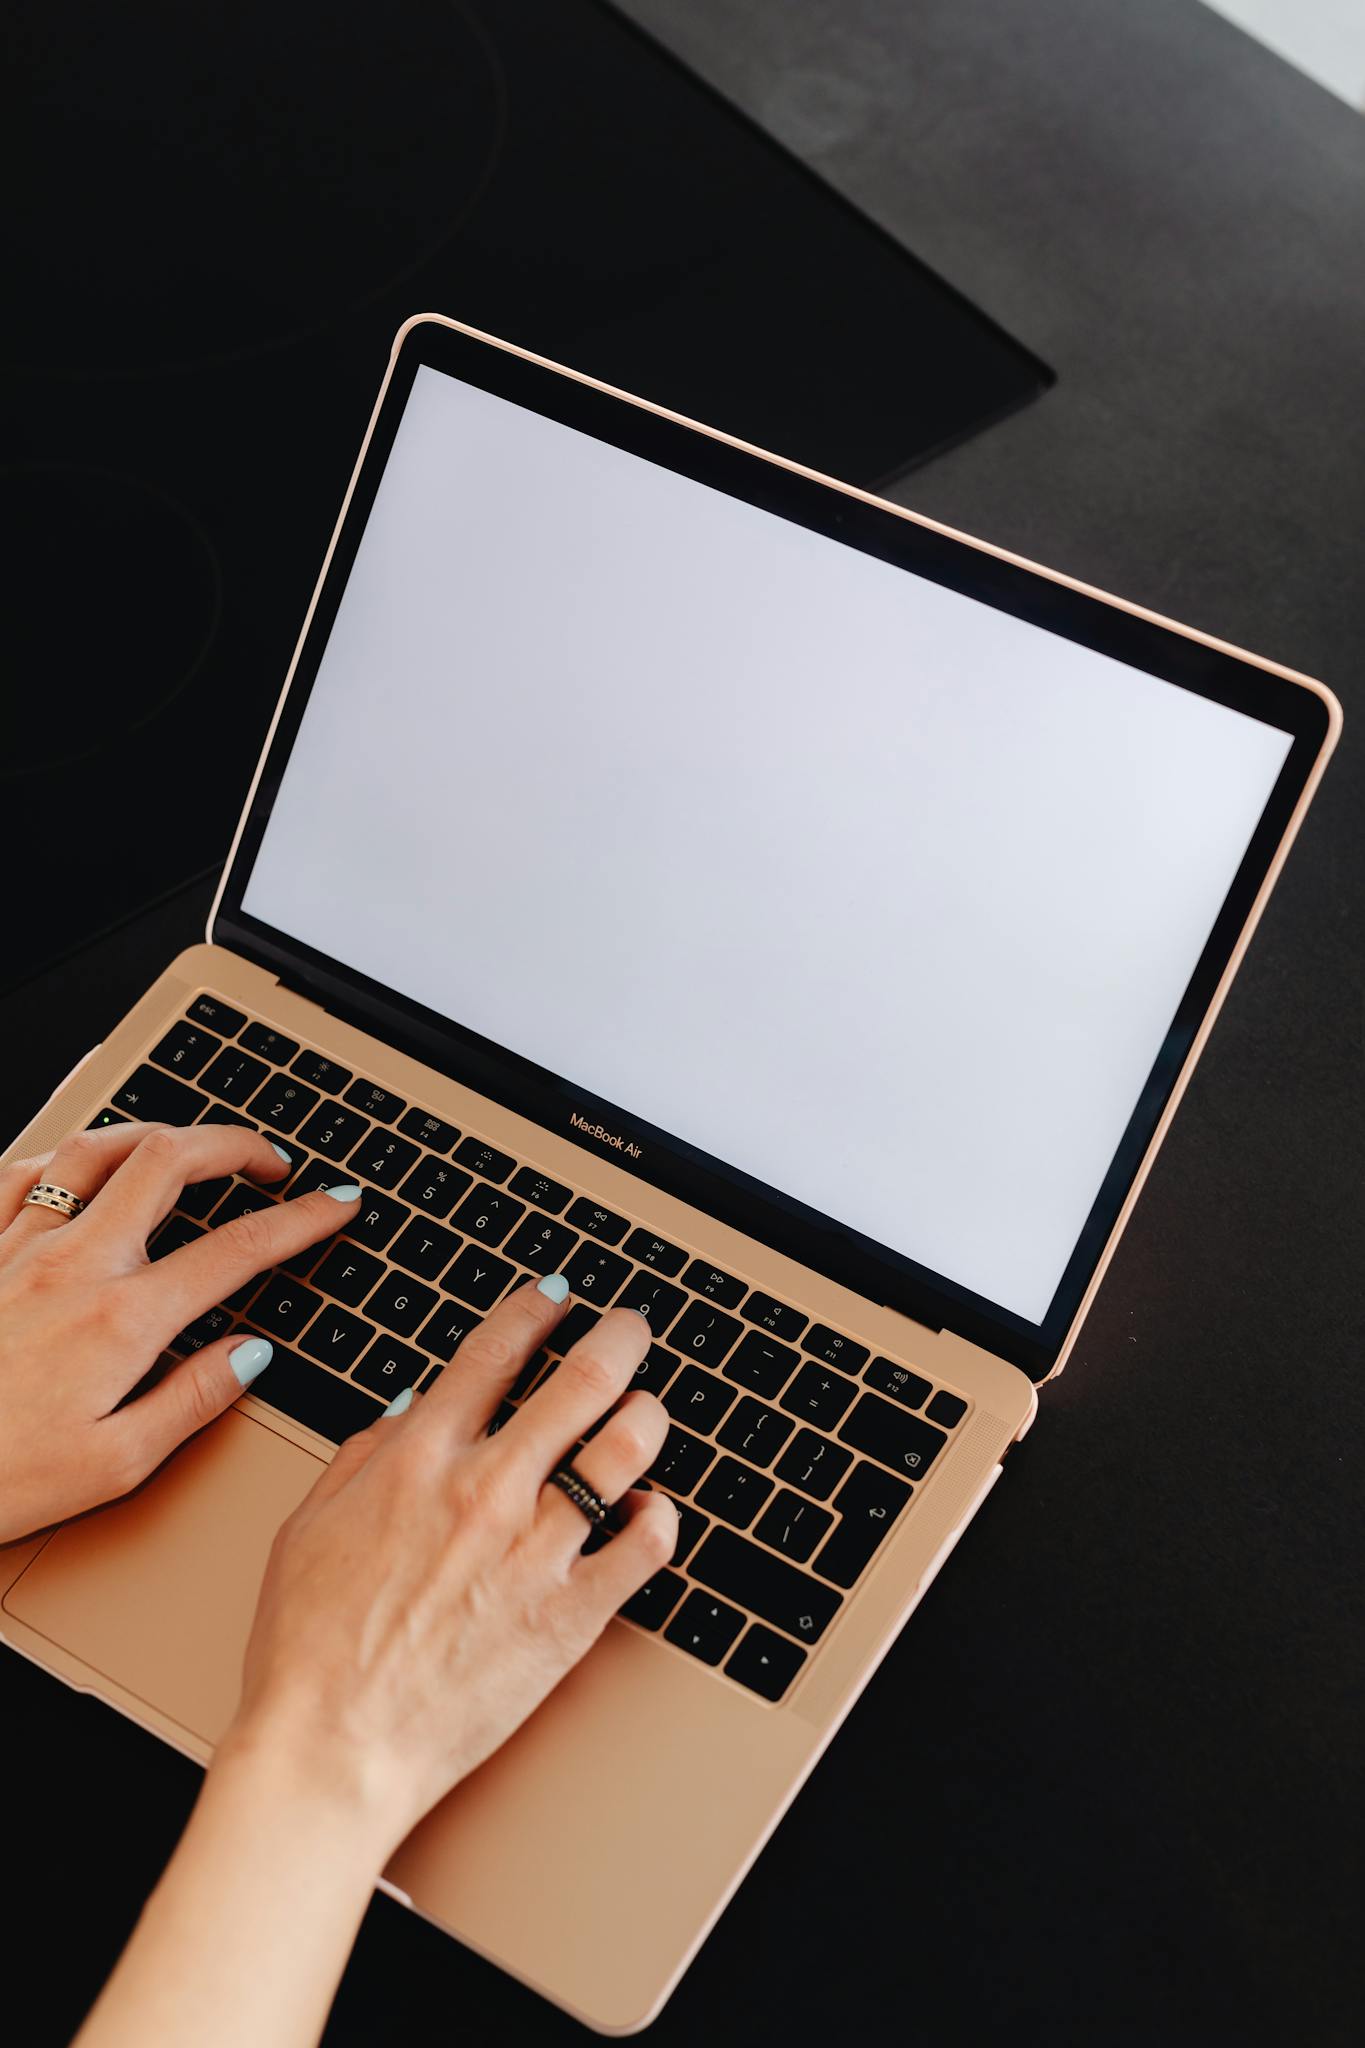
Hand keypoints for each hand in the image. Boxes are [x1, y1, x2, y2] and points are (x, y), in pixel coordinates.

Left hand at [0, 1121, 360, 1542]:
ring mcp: (17, 1247)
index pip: (239, 1248)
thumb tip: (250, 1354)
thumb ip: (193, 1400)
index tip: (335, 1205)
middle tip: (269, 1161)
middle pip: (170, 1160)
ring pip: (96, 1147)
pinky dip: (64, 1154)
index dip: (302, 1219)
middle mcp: (72, 1265)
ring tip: (187, 1145)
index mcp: (122, 1319)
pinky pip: (21, 1170)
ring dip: (156, 1132)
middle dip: (235, 1144)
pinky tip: (81, 1165)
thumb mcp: (116, 1466)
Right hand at [219, 1283, 676, 1863]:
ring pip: (626, 1450)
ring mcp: (536, 1552)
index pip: (494, 1353)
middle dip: (617, 1339)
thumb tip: (405, 1410)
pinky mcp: (572, 1616)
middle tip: (629, 1328)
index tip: (554, 1297)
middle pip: (581, 1382)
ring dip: (645, 1417)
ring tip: (645, 1412)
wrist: (332, 1751)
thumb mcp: (307, 1527)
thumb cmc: (309, 1651)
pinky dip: (659, 1515)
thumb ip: (362, 1456)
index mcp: (419, 1460)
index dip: (534, 1310)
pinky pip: (646, 1545)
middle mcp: (487, 1492)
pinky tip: (649, 1508)